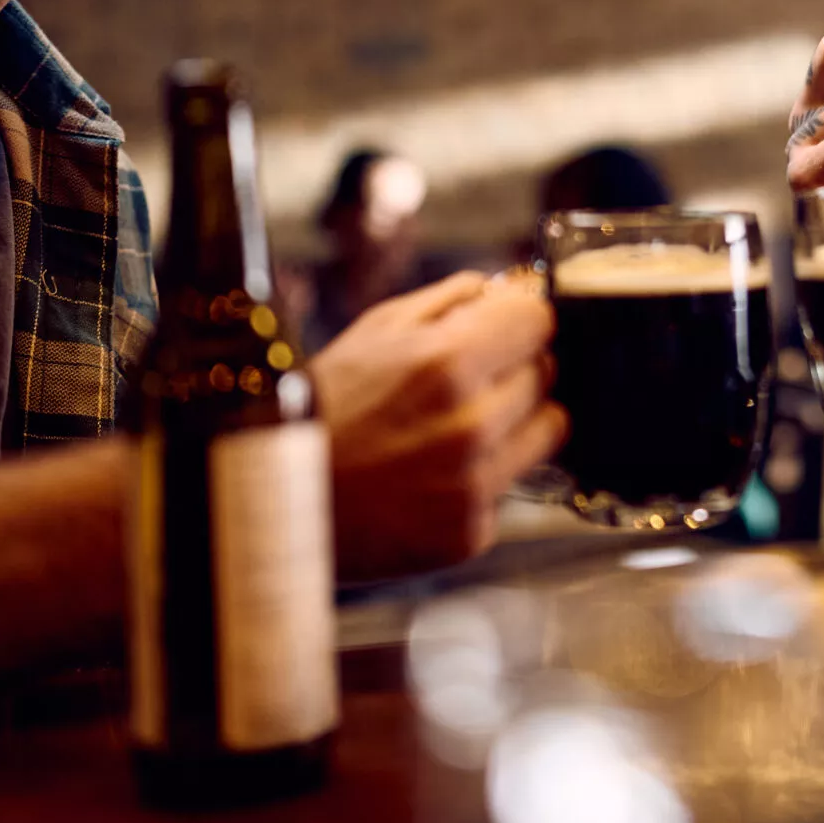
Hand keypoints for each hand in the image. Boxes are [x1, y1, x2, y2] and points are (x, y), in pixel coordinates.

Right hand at [306, 272, 563, 579]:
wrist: (275, 498)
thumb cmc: (322, 407)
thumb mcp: (378, 328)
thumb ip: (454, 299)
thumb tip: (511, 289)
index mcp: (446, 363)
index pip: (538, 321)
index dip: (519, 321)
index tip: (504, 330)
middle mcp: (469, 426)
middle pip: (546, 375)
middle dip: (514, 370)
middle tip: (466, 383)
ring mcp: (473, 485)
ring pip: (548, 431)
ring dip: (515, 423)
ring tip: (456, 428)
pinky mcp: (469, 533)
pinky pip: (510, 487)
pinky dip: (484, 476)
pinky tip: (436, 474)